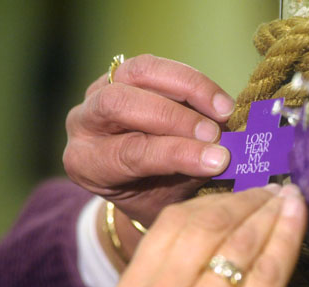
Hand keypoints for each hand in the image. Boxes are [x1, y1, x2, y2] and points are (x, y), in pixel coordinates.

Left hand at [63, 54, 234, 226]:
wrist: (136, 182)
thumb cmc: (152, 194)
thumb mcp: (166, 197)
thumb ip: (189, 172)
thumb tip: (224, 153)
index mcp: (88, 164)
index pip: (131, 153)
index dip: (178, 153)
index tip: (218, 159)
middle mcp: (84, 124)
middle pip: (121, 103)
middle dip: (175, 116)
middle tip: (216, 133)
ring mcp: (99, 91)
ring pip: (139, 73)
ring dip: (189, 88)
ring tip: (224, 110)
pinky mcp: (121, 74)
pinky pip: (155, 67)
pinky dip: (192, 81)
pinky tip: (217, 101)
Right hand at [110, 184, 306, 286]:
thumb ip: (177, 270)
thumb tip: (224, 211)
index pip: (171, 223)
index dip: (211, 198)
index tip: (239, 190)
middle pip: (205, 225)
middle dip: (244, 199)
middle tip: (271, 189)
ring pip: (240, 240)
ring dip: (269, 211)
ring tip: (286, 198)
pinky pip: (270, 267)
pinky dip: (288, 233)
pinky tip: (298, 214)